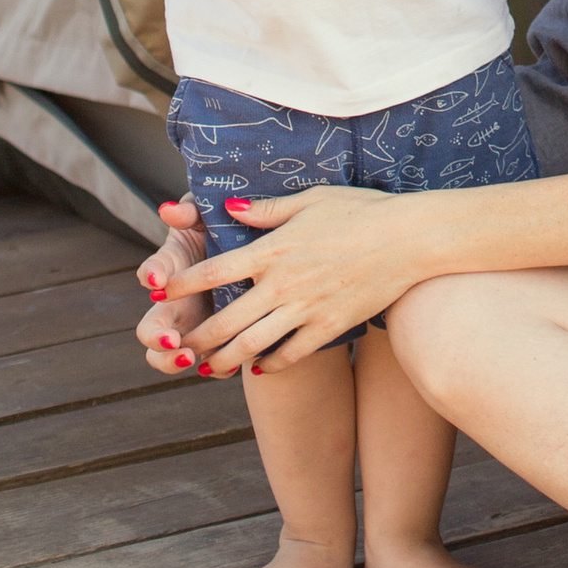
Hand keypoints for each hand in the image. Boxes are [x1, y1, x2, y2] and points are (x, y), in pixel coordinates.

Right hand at [136, 201, 213, 373]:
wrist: (255, 252)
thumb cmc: (226, 228)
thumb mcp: (210, 215)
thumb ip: (191, 212)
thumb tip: (168, 209)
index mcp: (172, 269)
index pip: (152, 272)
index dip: (151, 275)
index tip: (157, 279)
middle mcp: (174, 303)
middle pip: (149, 328)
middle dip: (156, 337)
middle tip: (172, 339)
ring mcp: (192, 327)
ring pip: (169, 356)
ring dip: (174, 361)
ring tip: (192, 359)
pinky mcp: (215, 344)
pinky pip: (209, 365)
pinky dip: (215, 368)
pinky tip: (230, 366)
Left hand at [175, 186, 445, 373]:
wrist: (409, 238)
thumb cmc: (362, 210)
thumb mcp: (312, 199)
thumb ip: (267, 209)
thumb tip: (227, 208)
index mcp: (273, 248)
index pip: (213, 272)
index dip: (180, 285)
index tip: (158, 294)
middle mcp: (283, 283)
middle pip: (226, 321)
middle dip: (196, 337)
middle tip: (176, 346)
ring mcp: (306, 309)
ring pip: (251, 345)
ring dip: (223, 360)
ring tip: (206, 368)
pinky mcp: (328, 327)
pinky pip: (290, 354)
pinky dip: (270, 364)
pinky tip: (258, 367)